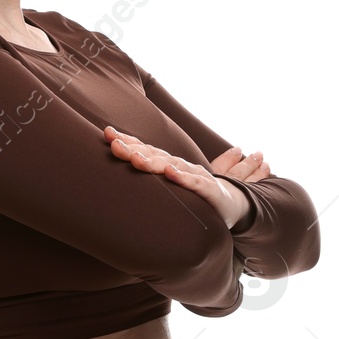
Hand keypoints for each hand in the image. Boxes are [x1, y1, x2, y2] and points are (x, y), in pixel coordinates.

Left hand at [102, 126, 268, 227]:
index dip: (127, 141)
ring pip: (172, 166)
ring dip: (153, 162)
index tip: (107, 134)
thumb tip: (119, 172)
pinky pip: (195, 183)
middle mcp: (180, 165)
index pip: (145, 149)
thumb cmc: (193, 195)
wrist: (231, 205)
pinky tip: (171, 174)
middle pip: (154, 155)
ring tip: (135, 159)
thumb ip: (149, 178)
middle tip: (114, 144)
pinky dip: (183, 178)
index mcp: (168, 164)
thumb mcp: (169, 186)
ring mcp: (195, 175)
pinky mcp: (210, 190)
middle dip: (133, 149)